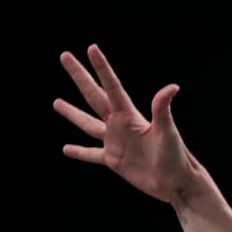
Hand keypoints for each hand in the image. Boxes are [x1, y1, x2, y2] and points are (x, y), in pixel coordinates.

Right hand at [54, 44, 198, 202]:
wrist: (176, 182)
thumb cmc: (176, 156)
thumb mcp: (167, 131)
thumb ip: (162, 109)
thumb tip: (172, 87)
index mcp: (129, 115)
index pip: (112, 86)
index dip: (102, 67)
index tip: (91, 48)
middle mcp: (119, 124)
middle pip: (93, 96)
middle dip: (79, 76)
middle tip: (65, 56)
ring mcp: (115, 142)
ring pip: (87, 124)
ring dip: (72, 113)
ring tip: (56, 102)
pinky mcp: (114, 160)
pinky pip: (92, 154)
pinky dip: (79, 152)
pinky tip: (65, 149)